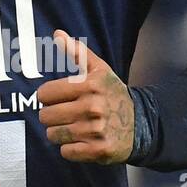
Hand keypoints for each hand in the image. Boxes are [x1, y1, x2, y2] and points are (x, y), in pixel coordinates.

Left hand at [37, 30, 134, 164]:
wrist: (141, 124)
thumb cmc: (113, 94)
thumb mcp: (99, 70)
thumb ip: (77, 52)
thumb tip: (57, 34)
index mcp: (89, 85)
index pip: (44, 93)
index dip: (47, 96)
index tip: (58, 98)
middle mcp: (92, 107)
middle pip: (45, 116)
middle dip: (52, 115)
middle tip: (66, 114)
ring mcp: (95, 131)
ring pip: (53, 135)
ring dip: (60, 133)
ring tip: (74, 127)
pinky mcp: (99, 151)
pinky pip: (66, 152)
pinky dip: (70, 149)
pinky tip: (82, 140)